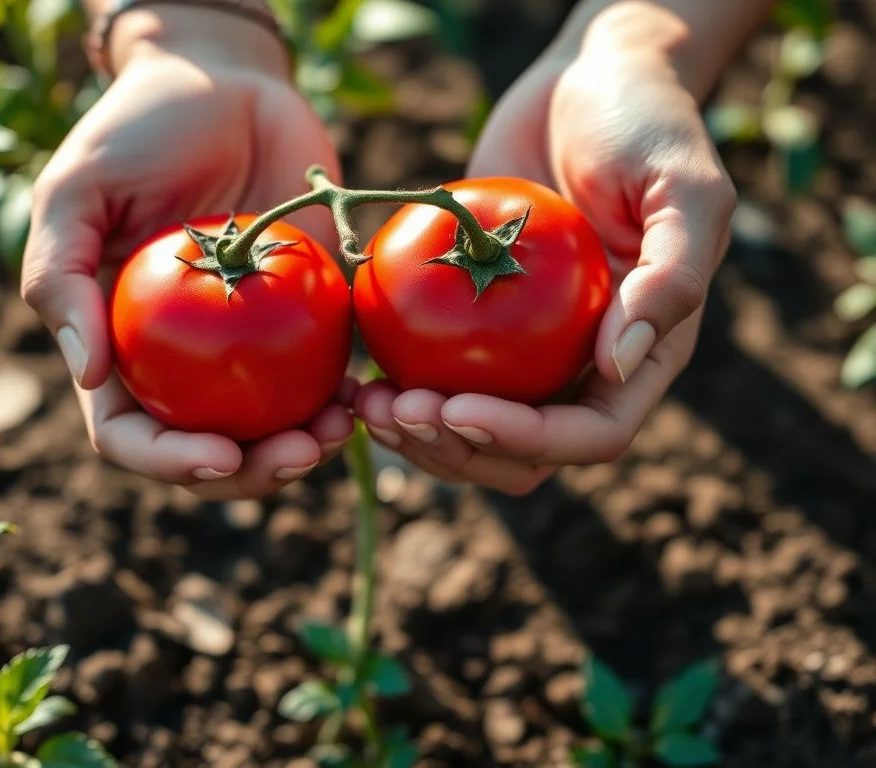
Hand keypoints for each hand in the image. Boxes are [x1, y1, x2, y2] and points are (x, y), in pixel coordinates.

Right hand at [22, 8, 352, 498]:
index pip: (130, 433)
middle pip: (211, 449)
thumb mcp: (77, 191)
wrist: (227, 83)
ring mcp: (250, 343)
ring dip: (307, 445)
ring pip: (274, 426)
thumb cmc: (139, 129)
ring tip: (343, 429)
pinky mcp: (309, 312)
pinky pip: (329, 371)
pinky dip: (347, 394)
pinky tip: (366, 394)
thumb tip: (86, 376)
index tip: (219, 456)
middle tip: (300, 454)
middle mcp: (185, 359)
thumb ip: (61, 278)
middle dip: (252, 470)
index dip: (168, 462)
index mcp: (121, 346)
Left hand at [355, 35, 735, 495]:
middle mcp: (581, 366)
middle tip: (397, 410)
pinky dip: (395, 384)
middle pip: (521, 452)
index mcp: (640, 354)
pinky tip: (355, 374)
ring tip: (367, 403)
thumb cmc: (645, 124)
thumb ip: (670, 277)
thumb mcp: (684, 188)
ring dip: (417, 433)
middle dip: (457, 448)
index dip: (526, 440)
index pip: (590, 434)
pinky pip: (433, 372)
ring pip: (469, 428)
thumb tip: (615, 367)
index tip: (457, 409)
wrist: (584, 80)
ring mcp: (524, 349)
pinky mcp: (475, 320)